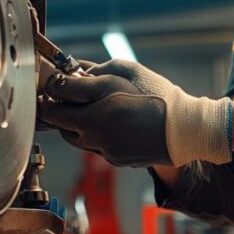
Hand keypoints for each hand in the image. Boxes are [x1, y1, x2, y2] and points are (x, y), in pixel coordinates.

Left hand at [38, 59, 232, 167]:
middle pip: (62, 127)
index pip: (51, 110)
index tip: (51, 85)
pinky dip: (98, 134)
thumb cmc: (155, 96)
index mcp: (91, 119)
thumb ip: (90, 74)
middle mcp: (93, 141)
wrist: (185, 130)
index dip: (48, 95)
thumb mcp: (121, 74)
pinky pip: (97, 146)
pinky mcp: (117, 160)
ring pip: (78, 138)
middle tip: (69, 94)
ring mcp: (105, 152)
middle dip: (63, 110)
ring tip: (94, 106)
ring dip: (79, 124)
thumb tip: (70, 73)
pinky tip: (114, 121)